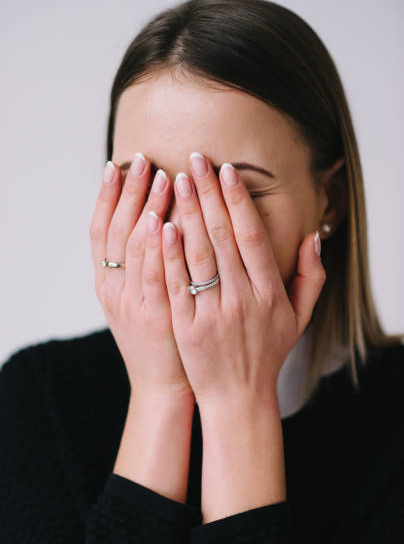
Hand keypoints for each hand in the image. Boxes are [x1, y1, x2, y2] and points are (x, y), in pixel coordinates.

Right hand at [89, 154, 193, 402]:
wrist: (163, 383)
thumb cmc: (158, 337)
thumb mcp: (136, 300)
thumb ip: (140, 264)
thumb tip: (152, 219)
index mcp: (107, 282)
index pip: (100, 230)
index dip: (106, 197)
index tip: (116, 165)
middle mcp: (113, 289)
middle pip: (116, 231)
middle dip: (128, 192)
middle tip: (142, 159)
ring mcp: (132, 303)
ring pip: (133, 248)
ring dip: (145, 209)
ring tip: (160, 177)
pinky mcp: (155, 317)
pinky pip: (153, 276)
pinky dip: (154, 247)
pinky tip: (161, 221)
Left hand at [159, 153, 325, 407]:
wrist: (238, 397)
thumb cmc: (267, 353)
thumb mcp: (299, 317)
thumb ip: (311, 276)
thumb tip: (313, 236)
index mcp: (270, 292)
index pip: (251, 236)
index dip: (238, 200)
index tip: (227, 170)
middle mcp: (243, 298)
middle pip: (221, 236)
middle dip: (207, 194)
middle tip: (194, 160)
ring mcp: (212, 313)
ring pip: (197, 254)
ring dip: (184, 214)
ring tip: (172, 180)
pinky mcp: (186, 326)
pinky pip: (176, 284)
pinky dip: (168, 254)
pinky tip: (159, 226)